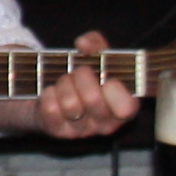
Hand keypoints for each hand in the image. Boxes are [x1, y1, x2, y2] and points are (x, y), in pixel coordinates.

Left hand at [0, 30, 142, 140]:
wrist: (51, 94)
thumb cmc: (81, 76)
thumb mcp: (95, 56)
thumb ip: (96, 43)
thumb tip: (84, 44)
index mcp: (122, 107)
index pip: (127, 108)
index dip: (116, 91)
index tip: (107, 79)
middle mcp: (104, 124)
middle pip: (93, 99)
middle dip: (81, 76)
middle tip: (78, 72)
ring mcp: (81, 131)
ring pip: (70, 104)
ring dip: (64, 84)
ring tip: (64, 81)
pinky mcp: (58, 131)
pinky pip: (51, 109)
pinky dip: (49, 94)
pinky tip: (52, 92)